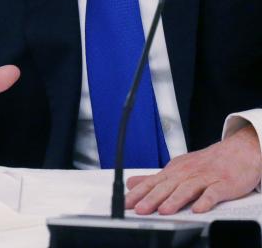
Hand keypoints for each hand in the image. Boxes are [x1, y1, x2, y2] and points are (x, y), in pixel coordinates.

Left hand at [125, 125, 261, 214]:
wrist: (236, 152)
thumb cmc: (205, 164)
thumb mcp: (177, 168)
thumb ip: (154, 178)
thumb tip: (131, 183)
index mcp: (174, 171)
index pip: (152, 182)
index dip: (139, 193)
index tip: (126, 203)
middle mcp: (186, 173)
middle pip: (167, 186)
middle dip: (152, 198)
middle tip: (140, 209)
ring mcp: (204, 178)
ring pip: (187, 189)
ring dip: (174, 200)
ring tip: (163, 211)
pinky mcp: (222, 183)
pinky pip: (213, 193)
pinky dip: (205, 201)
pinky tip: (198, 209)